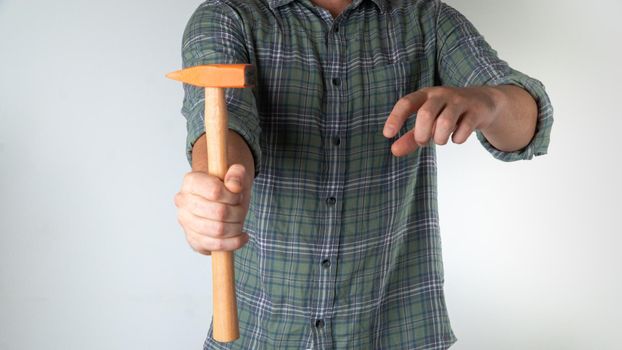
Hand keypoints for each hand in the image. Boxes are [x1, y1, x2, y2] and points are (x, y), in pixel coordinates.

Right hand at [174, 165, 250, 254]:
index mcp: (191, 181)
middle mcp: (183, 201)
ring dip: (236, 227)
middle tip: (240, 210)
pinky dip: (234, 242)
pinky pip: (216, 245)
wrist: (217, 202)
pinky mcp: (193, 240)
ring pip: (218, 230)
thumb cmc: (225, 189)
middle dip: (237, 212)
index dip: (233, 195)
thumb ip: (237, 174)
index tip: (237, 196)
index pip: (215, 191)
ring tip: (239, 221)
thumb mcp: (235, 176)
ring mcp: (186, 222)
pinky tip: (241, 236)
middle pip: (219, 212)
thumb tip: (234, 185)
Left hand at [383, 86, 501, 156]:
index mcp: (425, 95)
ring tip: (441, 140)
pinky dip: (457, 139)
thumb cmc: (447, 113)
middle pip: (425, 114)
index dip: (395, 118)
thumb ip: (411, 137)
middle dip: (421, 134)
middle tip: (423, 141)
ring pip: (445, 122)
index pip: (406, 102)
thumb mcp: (428, 123)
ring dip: (439, 138)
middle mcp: (441, 94)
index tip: (387, 134)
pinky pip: (464, 129)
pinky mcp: (476, 110)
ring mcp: (460, 101)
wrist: (482, 102)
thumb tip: (394, 151)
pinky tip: (457, 137)